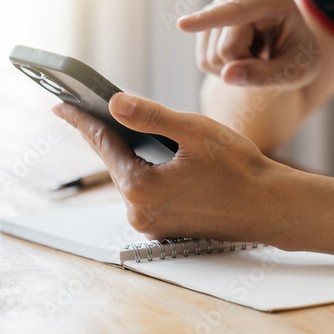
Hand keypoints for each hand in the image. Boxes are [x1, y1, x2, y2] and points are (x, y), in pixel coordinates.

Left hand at [52, 93, 287, 240]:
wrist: (271, 207)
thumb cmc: (240, 169)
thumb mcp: (193, 132)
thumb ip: (150, 116)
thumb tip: (114, 104)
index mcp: (141, 187)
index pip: (102, 145)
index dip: (81, 120)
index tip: (61, 106)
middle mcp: (139, 212)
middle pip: (115, 163)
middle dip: (105, 136)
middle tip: (87, 111)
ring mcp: (151, 224)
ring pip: (131, 178)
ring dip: (129, 155)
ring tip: (122, 129)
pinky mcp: (165, 228)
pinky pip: (146, 194)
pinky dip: (145, 173)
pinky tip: (152, 156)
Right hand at [179, 0, 320, 89]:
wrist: (290, 50)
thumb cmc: (299, 59)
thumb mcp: (295, 72)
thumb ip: (265, 75)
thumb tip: (227, 75)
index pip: (237, 12)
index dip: (210, 19)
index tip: (183, 25)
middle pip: (226, 45)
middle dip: (243, 63)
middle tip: (267, 59)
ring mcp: (224, 1)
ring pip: (212, 51)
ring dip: (232, 65)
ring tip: (256, 54)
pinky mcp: (209, 17)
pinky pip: (204, 56)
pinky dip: (221, 67)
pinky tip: (241, 54)